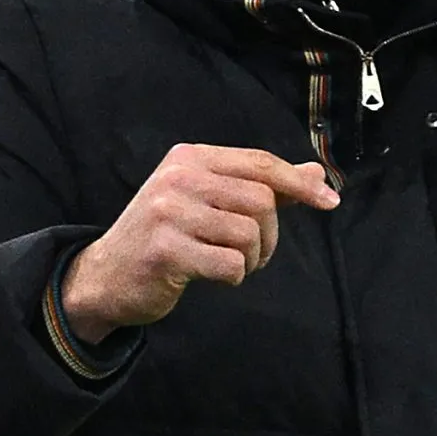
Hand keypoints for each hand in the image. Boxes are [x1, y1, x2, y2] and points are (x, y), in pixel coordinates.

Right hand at [59, 144, 337, 343]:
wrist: (106, 274)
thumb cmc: (165, 236)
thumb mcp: (207, 201)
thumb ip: (258, 186)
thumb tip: (314, 174)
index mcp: (189, 157)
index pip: (259, 163)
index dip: (299, 182)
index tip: (330, 201)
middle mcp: (178, 177)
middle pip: (261, 199)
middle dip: (269, 235)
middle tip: (252, 254)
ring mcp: (168, 212)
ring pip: (248, 233)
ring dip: (251, 259)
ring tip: (230, 264)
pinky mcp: (165, 250)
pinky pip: (229, 265)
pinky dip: (232, 277)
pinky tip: (212, 276)